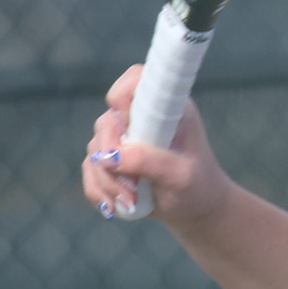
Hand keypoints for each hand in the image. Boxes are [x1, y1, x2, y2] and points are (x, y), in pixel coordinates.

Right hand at [80, 64, 231, 223]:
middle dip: (112, 161)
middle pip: (106, 123)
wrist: (195, 210)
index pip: (137, 79)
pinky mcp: (112, 156)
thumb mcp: (180, 176)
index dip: (123, 97)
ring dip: (108, 182)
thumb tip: (109, 156)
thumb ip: (149, 161)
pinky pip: (90, 168)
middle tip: (131, 192)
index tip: (129, 125)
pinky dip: (99, 190)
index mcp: (167, 108)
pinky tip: (116, 207)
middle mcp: (142, 116)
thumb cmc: (197, 188)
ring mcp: (124, 135)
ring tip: (132, 203)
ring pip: (96, 150)